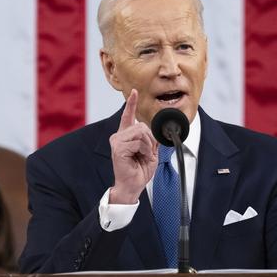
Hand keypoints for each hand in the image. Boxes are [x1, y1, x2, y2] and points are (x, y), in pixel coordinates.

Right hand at [109, 89, 157, 203]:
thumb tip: (160, 131)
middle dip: (151, 140)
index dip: (132, 103)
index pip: (128, 116)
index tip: (134, 91)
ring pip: (141, 132)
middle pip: (142, 125)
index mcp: (126, 136)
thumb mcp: (151, 152)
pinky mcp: (118, 147)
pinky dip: (144, 150)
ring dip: (148, 146)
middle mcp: (119, 136)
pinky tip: (138, 158)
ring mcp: (117, 141)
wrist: (133, 185)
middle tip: (147, 153)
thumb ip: (153, 140)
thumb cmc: (139, 171)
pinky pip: (138, 142)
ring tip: (142, 156)